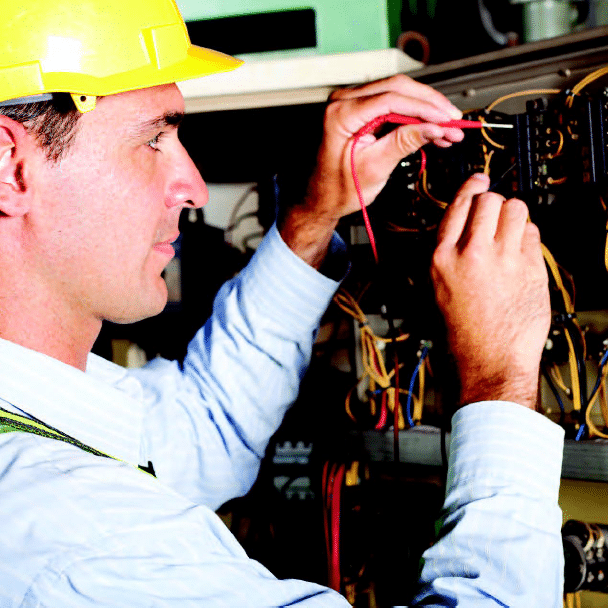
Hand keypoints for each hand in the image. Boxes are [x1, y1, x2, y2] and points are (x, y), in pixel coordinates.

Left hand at [279, 75, 463, 268]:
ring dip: (425, 110)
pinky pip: (391, 105)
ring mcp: (350, 104)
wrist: (322, 199)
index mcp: (341, 114)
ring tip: (449, 130)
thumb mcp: (375, 167)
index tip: (447, 119)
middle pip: (397, 88)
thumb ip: (404, 142)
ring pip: (397, 94)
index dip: (425, 107)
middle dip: (430, 104)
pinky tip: (433, 130)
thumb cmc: (338, 189)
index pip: (391, 98)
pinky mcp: (359, 111)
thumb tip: (434, 127)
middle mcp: (343, 101)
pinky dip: (413, 117)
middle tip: (454, 121)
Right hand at [431, 174, 550, 409]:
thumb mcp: (439, 287)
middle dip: (494, 202)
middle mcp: (472, 253)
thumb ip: (451, 251)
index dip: (471, 186)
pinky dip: (529, 236)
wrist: (490, 359)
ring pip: (516, 208)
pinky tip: (521, 252)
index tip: (479, 179)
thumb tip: (467, 223)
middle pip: (489, 199)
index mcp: (442, 258)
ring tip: (511, 230)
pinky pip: (533, 232)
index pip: (458, 205)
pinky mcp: (531, 268)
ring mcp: (504, 259)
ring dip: (514, 214)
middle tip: (496, 213)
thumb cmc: (465, 331)